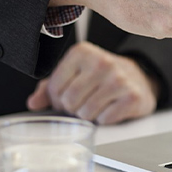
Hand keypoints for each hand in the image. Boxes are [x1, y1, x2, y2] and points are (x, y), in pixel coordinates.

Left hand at [26, 42, 158, 124]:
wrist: (139, 78)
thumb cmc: (101, 77)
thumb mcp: (74, 74)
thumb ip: (49, 87)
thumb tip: (33, 103)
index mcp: (82, 52)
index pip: (54, 88)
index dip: (57, 99)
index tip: (68, 96)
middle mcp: (101, 62)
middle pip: (69, 102)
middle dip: (73, 109)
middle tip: (83, 103)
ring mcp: (119, 79)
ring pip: (86, 113)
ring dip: (88, 115)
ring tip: (97, 104)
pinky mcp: (132, 97)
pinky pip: (105, 119)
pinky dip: (105, 119)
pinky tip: (111, 108)